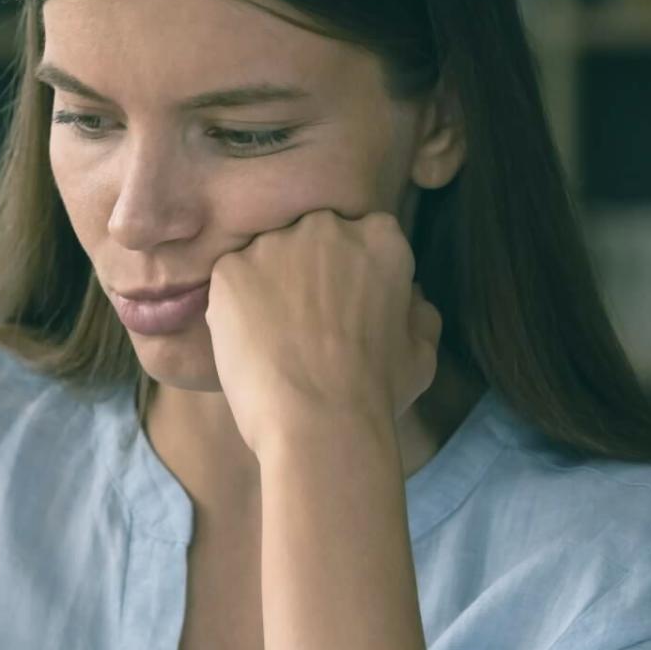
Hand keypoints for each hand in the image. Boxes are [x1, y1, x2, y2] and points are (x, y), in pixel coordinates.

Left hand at [201, 208, 440, 452]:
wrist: (319, 423)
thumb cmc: (377, 392)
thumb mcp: (421, 351)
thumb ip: (418, 311)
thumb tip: (410, 296)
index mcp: (380, 237)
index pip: (360, 236)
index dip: (347, 273)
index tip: (342, 305)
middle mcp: (326, 226)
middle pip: (310, 238)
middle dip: (307, 271)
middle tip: (305, 323)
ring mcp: (274, 244)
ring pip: (266, 257)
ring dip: (268, 288)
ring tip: (274, 338)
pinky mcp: (231, 270)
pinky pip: (230, 282)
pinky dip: (234, 308)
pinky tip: (249, 343)